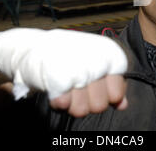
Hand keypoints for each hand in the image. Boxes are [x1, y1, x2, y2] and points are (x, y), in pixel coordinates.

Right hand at [0, 28, 128, 117]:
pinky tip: (56, 89)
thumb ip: (110, 83)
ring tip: (66, 88)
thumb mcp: (93, 64)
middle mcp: (95, 60)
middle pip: (100, 105)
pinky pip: (63, 105)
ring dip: (72, 103)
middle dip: (87, 102)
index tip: (94, 88)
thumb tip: (122, 104)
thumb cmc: (67, 55)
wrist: (33, 45)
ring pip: (82, 110)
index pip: (117, 91)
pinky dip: (58, 101)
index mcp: (107, 53)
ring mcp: (77, 69)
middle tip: (77, 88)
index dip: (106, 95)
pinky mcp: (58, 78)